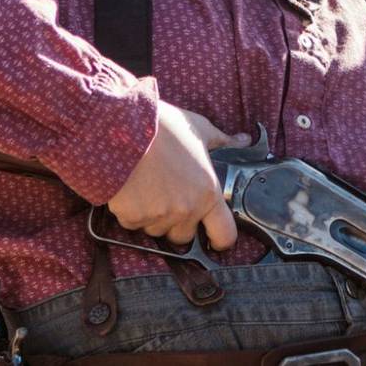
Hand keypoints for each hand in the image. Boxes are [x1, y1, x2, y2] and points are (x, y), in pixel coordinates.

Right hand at [106, 102, 248, 249]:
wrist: (122, 127)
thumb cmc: (163, 126)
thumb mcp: (198, 128)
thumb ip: (222, 141)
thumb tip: (243, 140)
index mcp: (208, 192)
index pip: (225, 235)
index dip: (220, 240)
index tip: (213, 237)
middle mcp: (186, 209)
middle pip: (184, 236)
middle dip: (177, 223)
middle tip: (167, 196)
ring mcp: (158, 216)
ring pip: (156, 230)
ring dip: (153, 217)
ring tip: (146, 186)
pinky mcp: (131, 217)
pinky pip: (132, 224)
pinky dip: (130, 212)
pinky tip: (130, 188)